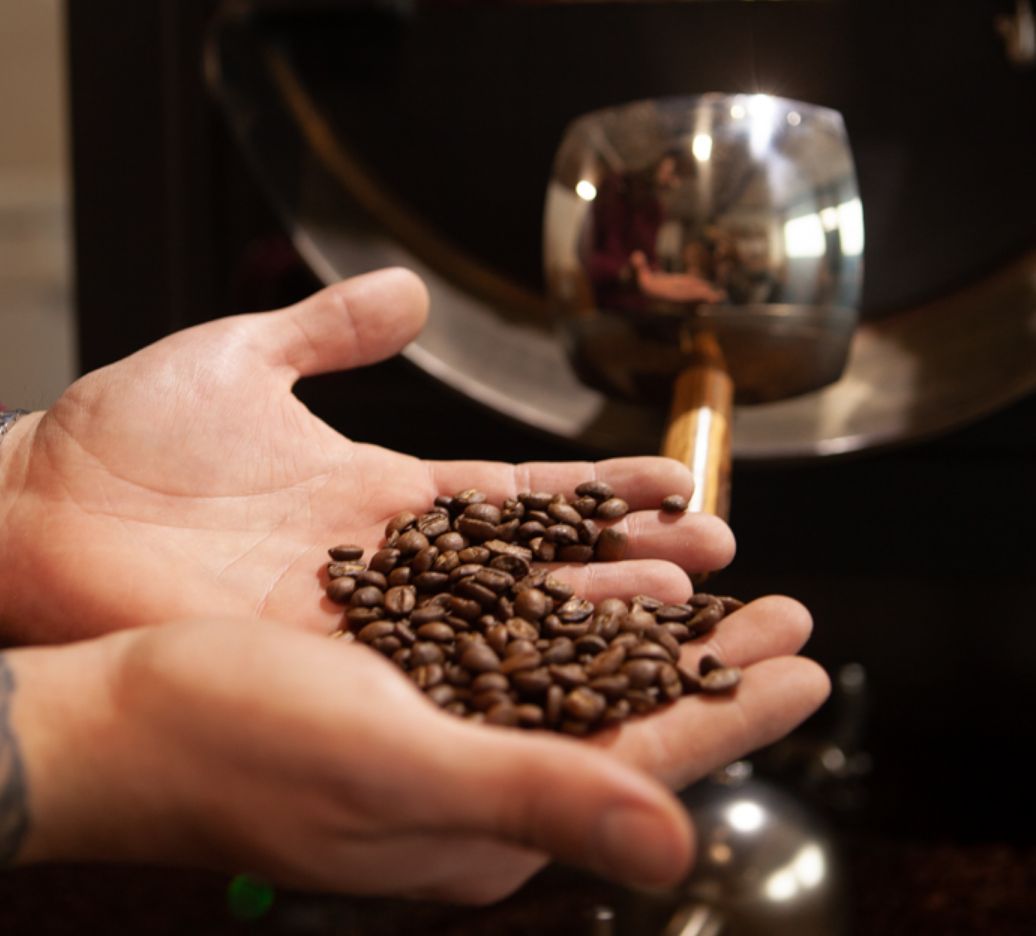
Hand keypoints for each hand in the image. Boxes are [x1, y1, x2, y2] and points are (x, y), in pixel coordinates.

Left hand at [0, 269, 732, 644]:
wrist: (30, 514)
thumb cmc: (119, 438)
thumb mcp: (241, 356)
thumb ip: (330, 325)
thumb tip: (406, 291)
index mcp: (387, 495)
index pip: (522, 497)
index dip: (603, 492)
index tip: (680, 484)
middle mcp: (396, 569)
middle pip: (541, 570)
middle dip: (637, 563)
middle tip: (729, 564)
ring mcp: (371, 623)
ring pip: (515, 629)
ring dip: (605, 621)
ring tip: (698, 616)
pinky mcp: (332, 668)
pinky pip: (448, 679)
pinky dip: (524, 680)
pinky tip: (597, 680)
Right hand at [9, 601, 825, 902]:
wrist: (120, 718)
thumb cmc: (235, 744)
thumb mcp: (392, 768)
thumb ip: (532, 801)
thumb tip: (670, 845)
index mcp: (488, 821)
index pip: (648, 768)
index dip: (734, 714)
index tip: (806, 665)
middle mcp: (474, 783)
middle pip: (628, 719)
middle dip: (712, 668)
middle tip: (786, 616)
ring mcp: (438, 736)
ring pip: (577, 676)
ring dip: (649, 629)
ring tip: (711, 584)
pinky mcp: (402, 691)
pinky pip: (513, 644)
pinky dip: (567, 606)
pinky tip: (593, 574)